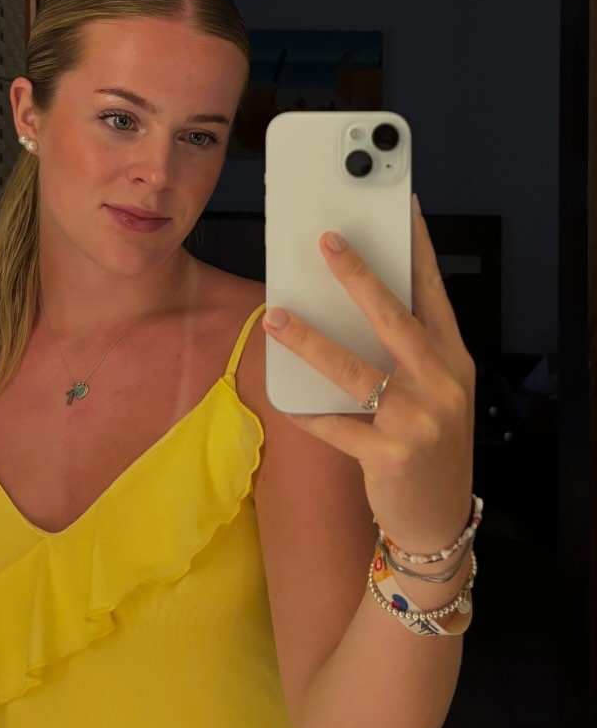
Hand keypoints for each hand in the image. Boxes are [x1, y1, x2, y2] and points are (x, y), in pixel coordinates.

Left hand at [262, 196, 475, 552]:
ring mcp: (418, 420)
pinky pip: (334, 425)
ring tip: (275, 315)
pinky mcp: (389, 454)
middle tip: (326, 240)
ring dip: (309, 340)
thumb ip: (402, 354)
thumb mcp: (432, 392)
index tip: (402, 210)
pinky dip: (306, 409)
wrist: (439, 517)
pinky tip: (282, 396)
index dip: (418, 250)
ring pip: (354, 368)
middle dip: (359, 275)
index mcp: (452, 360)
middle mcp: (441, 382)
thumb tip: (346, 310)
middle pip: (394, 318)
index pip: (434, 294)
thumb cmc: (430, 443)